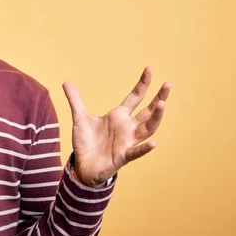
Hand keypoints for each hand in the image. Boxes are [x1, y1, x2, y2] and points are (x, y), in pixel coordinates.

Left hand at [63, 67, 170, 186]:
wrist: (83, 166)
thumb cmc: (86, 142)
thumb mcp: (79, 118)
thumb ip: (75, 100)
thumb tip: (66, 82)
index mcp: (118, 116)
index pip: (135, 97)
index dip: (142, 84)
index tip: (149, 69)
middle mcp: (127, 127)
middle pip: (148, 111)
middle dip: (158, 98)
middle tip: (168, 84)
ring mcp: (127, 142)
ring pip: (147, 129)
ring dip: (155, 118)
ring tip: (162, 104)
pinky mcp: (122, 156)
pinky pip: (136, 152)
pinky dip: (145, 149)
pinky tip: (154, 143)